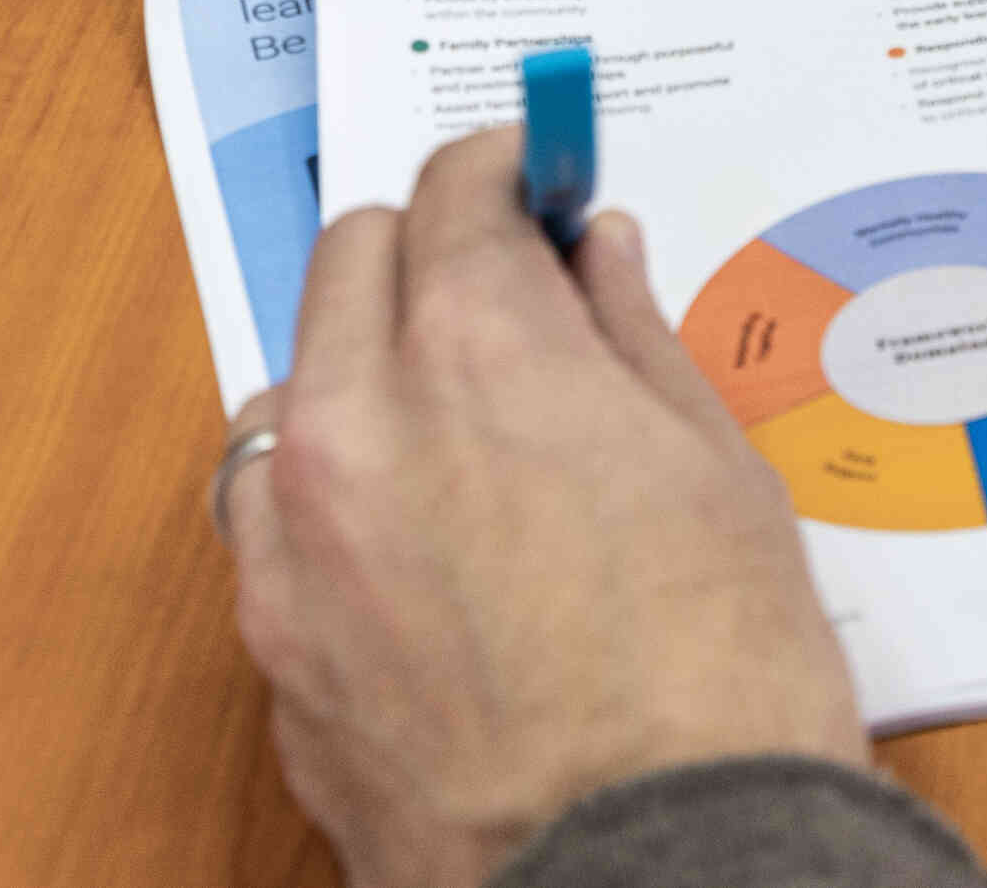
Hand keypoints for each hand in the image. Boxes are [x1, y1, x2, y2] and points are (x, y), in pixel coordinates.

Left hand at [218, 127, 868, 887]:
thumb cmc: (715, 684)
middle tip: (516, 285)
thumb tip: (595, 259)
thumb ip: (634, 339)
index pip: (457, 191)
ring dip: (365, 365)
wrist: (647, 872)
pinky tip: (414, 534)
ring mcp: (293, 543)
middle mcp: (358, 423)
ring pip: (294, 381)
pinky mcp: (272, 646)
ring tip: (464, 421)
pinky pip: (269, 513)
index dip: (510, 169)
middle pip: (353, 257)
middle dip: (431, 247)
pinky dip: (328, 487)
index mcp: (478, 353)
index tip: (540, 178)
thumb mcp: (718, 471)